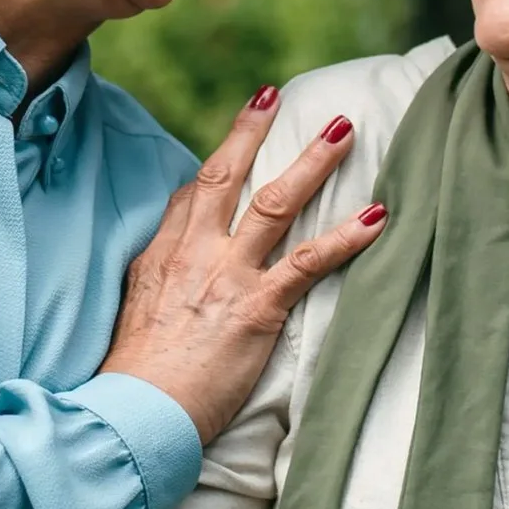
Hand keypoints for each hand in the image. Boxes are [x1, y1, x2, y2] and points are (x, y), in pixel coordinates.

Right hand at [100, 88, 386, 442]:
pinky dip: (346, 236)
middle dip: (251, 131)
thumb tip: (167, 286)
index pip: (189, 197)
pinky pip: (308, 262)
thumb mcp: (132, 320)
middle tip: (274, 93)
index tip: (236, 144)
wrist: (132, 414)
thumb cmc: (132, 383)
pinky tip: (376, 216)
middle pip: (225, 177)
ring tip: (343, 130)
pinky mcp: (256, 309)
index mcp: (159, 258)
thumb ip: (155, 290)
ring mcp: (225, 277)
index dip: (215, 167)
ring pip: (274, 204)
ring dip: (312, 163)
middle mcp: (192, 255)